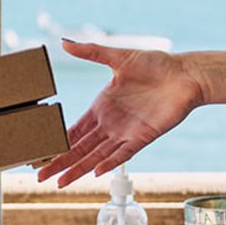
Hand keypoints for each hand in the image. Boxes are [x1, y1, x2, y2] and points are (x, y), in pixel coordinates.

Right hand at [36, 40, 201, 186]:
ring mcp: (125, 132)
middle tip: (39, 177)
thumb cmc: (156, 64)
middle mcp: (110, 123)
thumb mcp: (118, 56)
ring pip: (96, 156)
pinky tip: (94, 172)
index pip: (73, 130)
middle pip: (79, 148)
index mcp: (101, 106)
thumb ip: (91, 52)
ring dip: (79, 169)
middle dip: (60, 162)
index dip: (57, 142)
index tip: (40, 154)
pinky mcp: (143, 137)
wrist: (186, 75)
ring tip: (60, 182)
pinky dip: (109, 162)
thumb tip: (64, 42)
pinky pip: (123, 154)